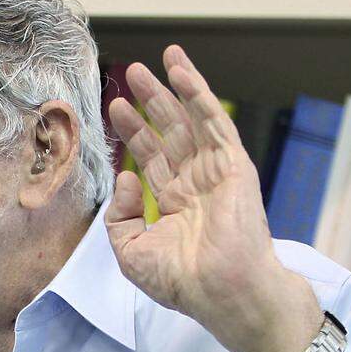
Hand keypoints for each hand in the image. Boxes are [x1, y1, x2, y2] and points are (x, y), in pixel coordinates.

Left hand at [104, 45, 320, 351]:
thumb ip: (119, 217)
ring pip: (193, 120)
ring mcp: (216, 173)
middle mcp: (196, 184)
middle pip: (170, 132)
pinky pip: (214, 122)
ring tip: (159, 59)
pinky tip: (182, 72)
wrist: (222, 292)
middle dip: (151, 102)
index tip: (116, 108)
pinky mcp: (234, 165)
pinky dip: (198, 95)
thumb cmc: (183, 282)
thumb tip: (125, 177)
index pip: (152, 158)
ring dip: (176, 88)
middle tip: (132, 74)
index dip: (133, 132)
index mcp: (176, 205)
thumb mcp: (131, 253)